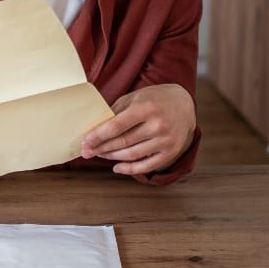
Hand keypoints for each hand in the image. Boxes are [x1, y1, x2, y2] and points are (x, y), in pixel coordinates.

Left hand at [81, 83, 196, 174]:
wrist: (184, 103)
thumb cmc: (153, 99)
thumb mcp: (133, 98)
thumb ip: (115, 112)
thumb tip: (93, 129)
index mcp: (146, 108)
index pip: (116, 126)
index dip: (98, 136)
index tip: (84, 143)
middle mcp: (158, 125)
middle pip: (123, 142)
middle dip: (101, 148)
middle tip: (86, 152)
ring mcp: (166, 140)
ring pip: (132, 154)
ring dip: (112, 157)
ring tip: (99, 155)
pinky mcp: (172, 151)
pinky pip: (148, 165)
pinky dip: (130, 169)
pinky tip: (116, 167)